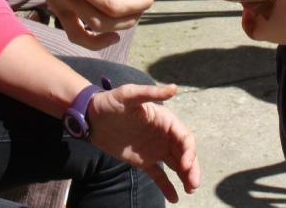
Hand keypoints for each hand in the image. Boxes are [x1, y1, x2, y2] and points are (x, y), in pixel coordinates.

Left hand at [89, 83, 200, 202]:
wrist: (91, 117)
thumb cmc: (110, 102)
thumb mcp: (129, 95)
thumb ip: (151, 93)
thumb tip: (174, 87)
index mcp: (165, 120)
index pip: (185, 138)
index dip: (189, 151)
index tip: (186, 165)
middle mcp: (164, 135)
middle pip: (184, 153)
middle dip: (192, 168)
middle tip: (193, 184)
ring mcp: (155, 149)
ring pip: (176, 165)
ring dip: (185, 176)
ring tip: (190, 190)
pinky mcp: (143, 161)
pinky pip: (159, 175)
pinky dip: (167, 186)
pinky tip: (174, 198)